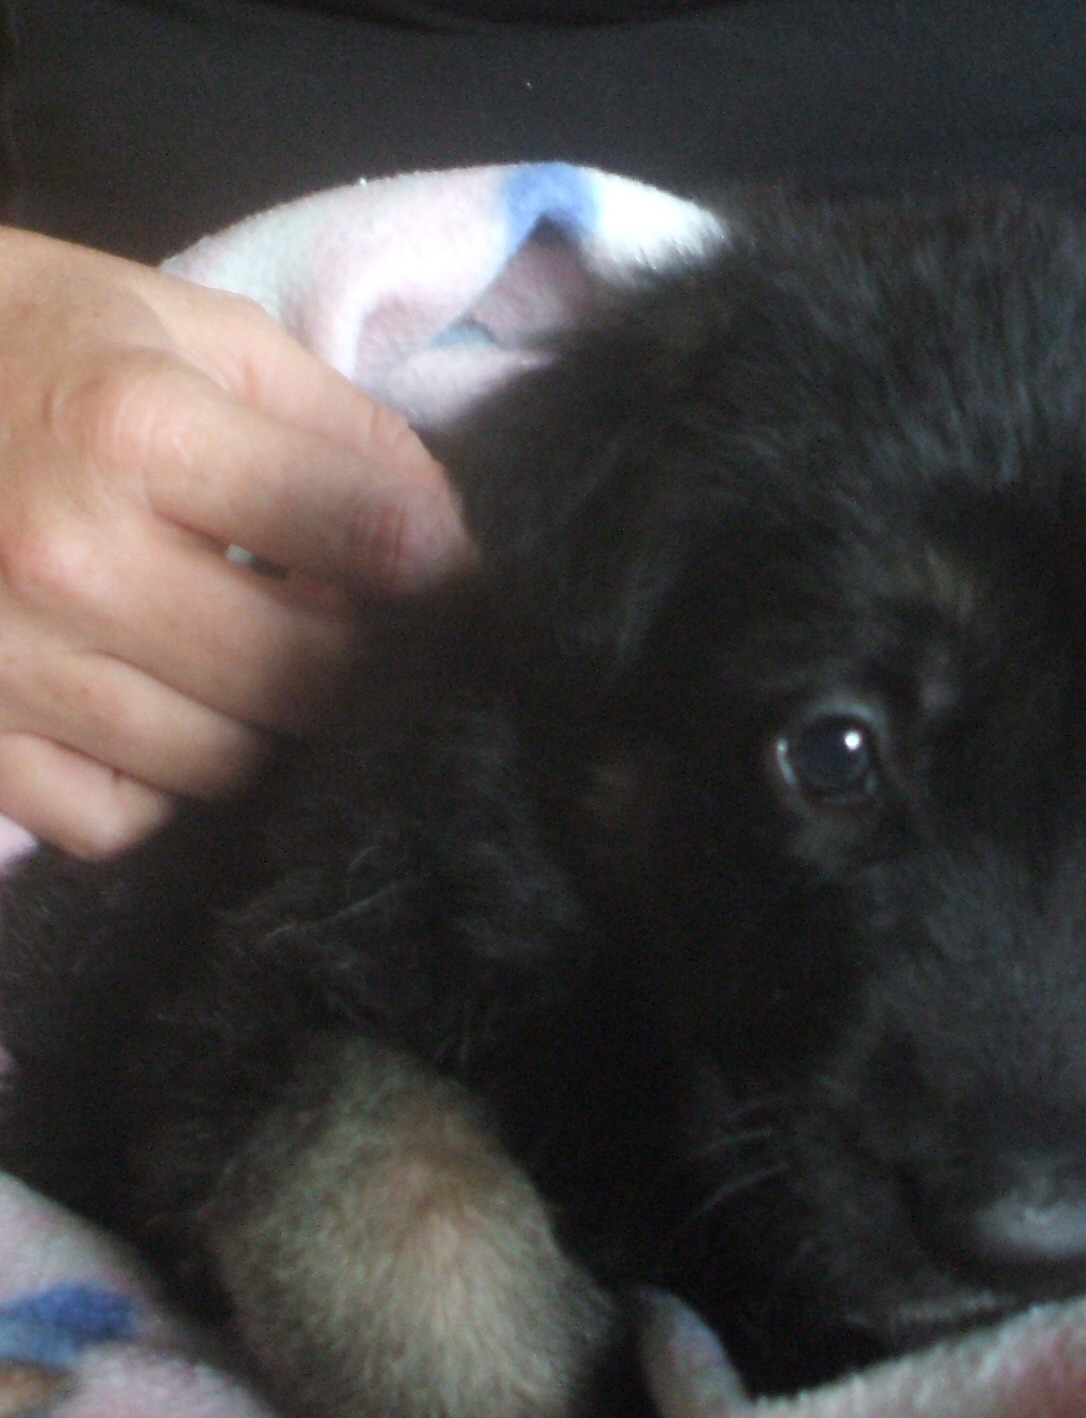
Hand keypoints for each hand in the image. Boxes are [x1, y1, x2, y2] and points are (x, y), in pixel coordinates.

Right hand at [0, 228, 469, 857]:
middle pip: (312, 679)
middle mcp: (67, 561)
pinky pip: (119, 821)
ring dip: (267, 725)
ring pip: (226, 764)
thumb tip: (444, 535)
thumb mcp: (184, 330)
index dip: (438, 566)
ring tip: (248, 659)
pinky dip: (162, 786)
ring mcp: (3, 665)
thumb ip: (334, 423)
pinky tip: (157, 713)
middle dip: (363, 662)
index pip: (372, 538)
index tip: (439, 571)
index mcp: (135, 431)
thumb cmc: (22, 341)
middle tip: (354, 627)